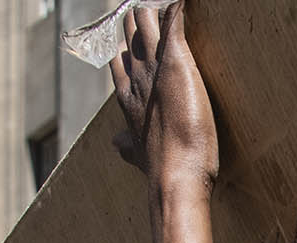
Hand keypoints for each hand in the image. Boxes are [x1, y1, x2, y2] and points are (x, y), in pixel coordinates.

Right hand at [112, 4, 217, 191]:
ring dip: (154, 13)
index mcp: (127, 96)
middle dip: (139, 25)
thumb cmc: (160, 168)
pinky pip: (173, 20)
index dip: (128, 52)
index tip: (134, 47)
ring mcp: (153, 65)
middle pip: (131, 36)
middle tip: (150, 16)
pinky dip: (177, 9)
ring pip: (145, 21)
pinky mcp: (174, 58)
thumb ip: (127, 146)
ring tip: (162, 6)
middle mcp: (136, 76)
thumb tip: (116, 143)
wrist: (174, 172)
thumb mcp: (138, 156)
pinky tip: (180, 1)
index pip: (120, 62)